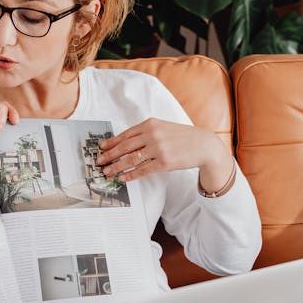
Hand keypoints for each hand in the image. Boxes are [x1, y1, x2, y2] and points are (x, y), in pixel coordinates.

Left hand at [97, 118, 232, 188]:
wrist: (203, 144)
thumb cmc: (182, 137)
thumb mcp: (163, 127)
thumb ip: (146, 132)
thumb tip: (126, 142)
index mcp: (150, 124)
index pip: (125, 134)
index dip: (111, 142)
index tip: (101, 148)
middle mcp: (152, 135)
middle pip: (124, 147)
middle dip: (109, 155)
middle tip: (99, 162)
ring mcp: (158, 149)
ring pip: (131, 159)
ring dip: (116, 167)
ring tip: (107, 172)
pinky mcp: (164, 162)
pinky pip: (143, 170)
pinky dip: (131, 174)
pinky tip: (123, 177)